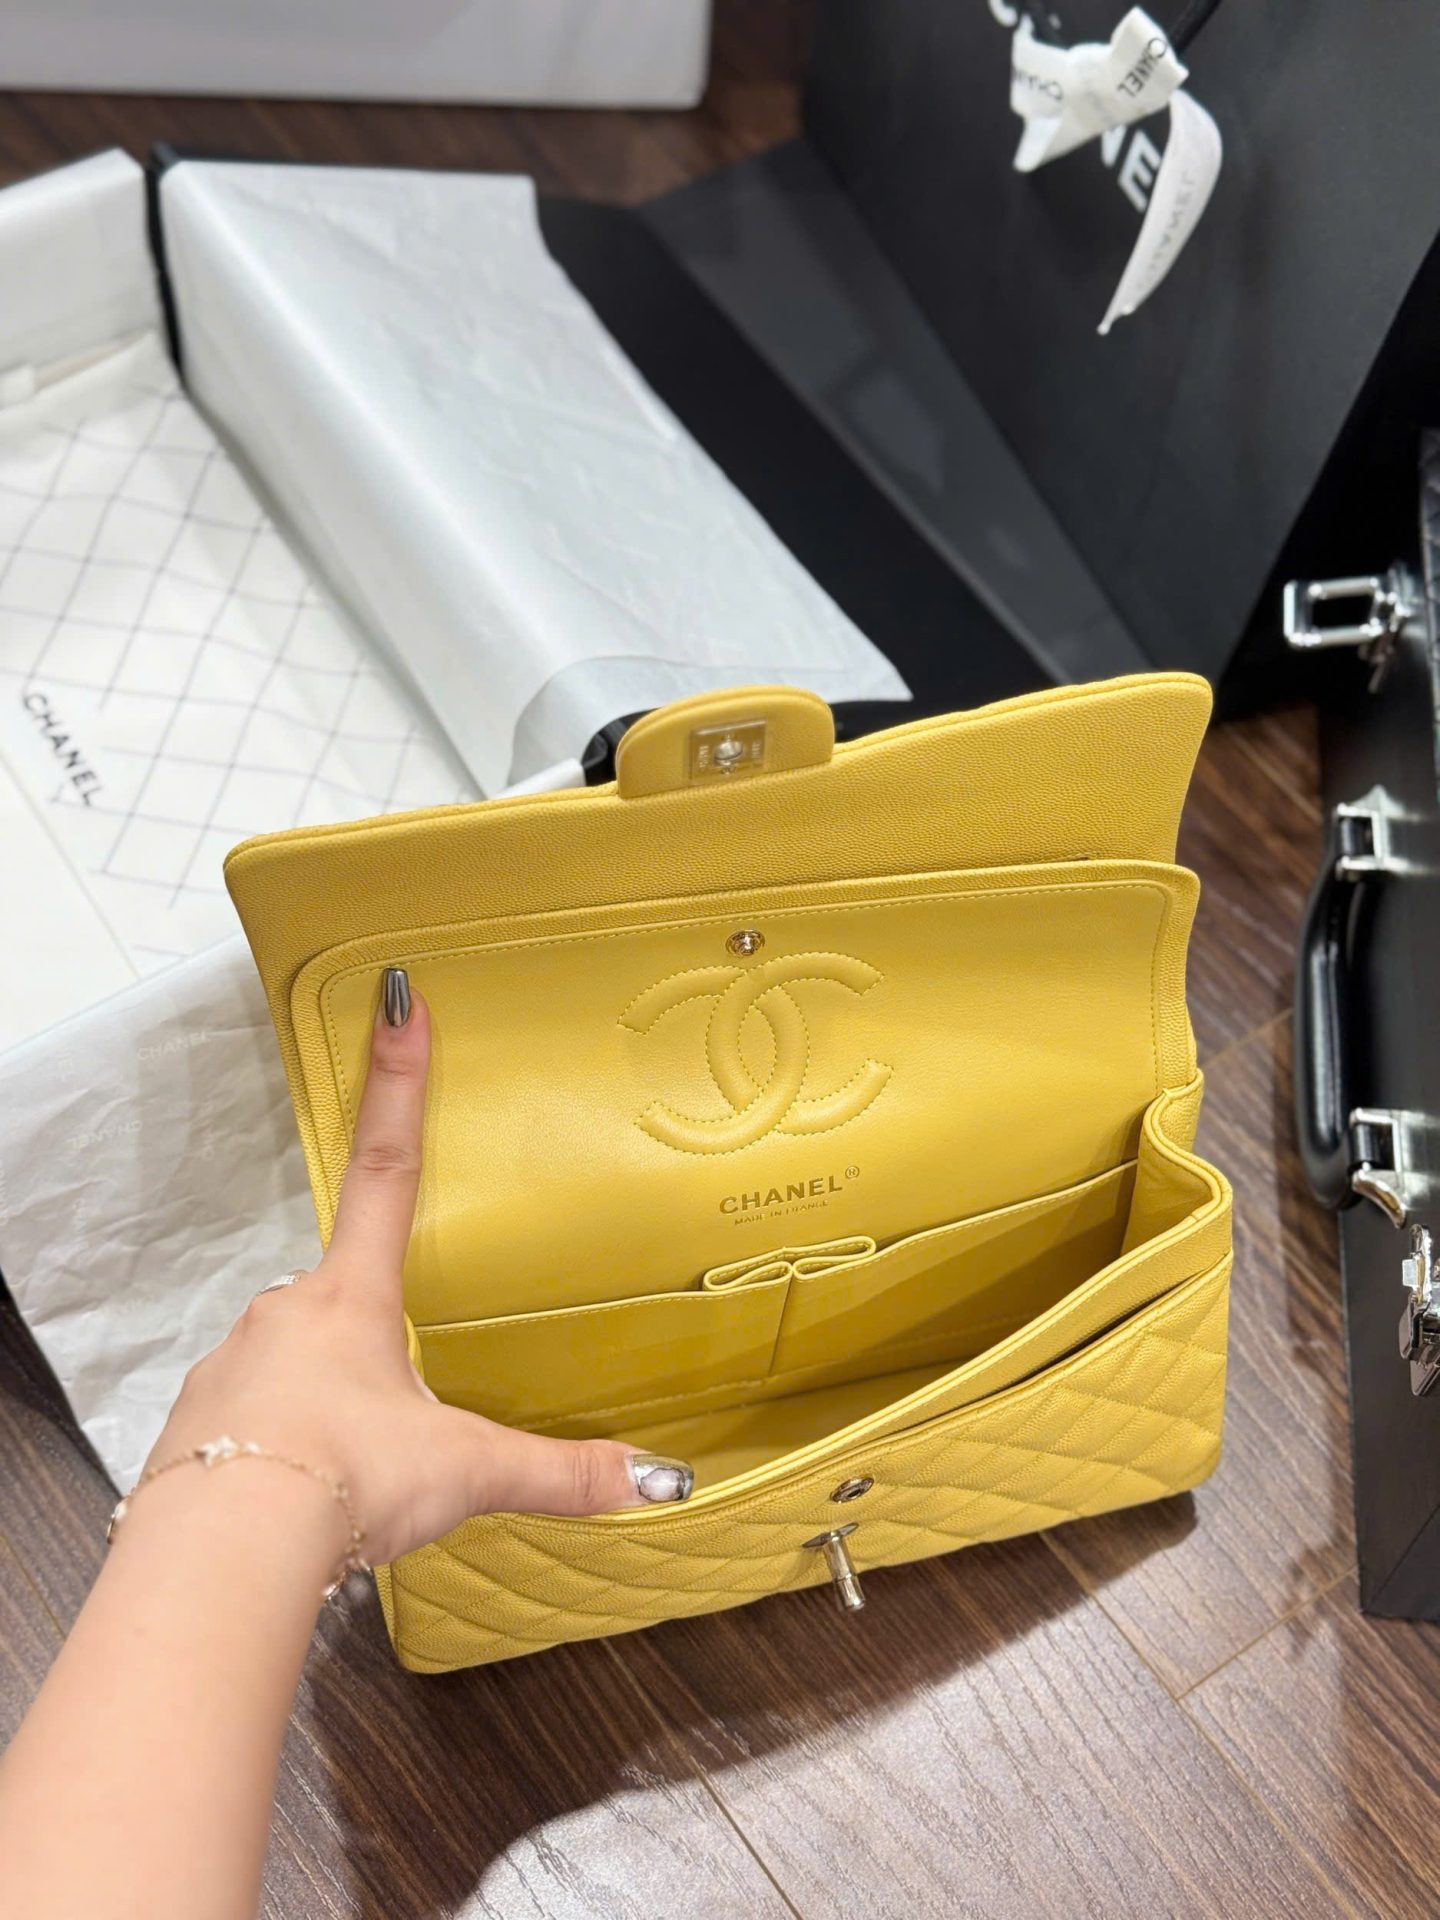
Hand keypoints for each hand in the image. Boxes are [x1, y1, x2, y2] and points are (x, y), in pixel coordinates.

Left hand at [146, 973, 691, 1566]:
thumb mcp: (463, 1472)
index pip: (391, 1166)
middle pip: (341, 1294)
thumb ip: (559, 1472)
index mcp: (353, 1297)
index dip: (400, 1081)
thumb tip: (655, 1478)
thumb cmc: (340, 1482)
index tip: (396, 1000)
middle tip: (395, 1412)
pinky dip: (281, 1446)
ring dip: (325, 1401)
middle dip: (373, 1338)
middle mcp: (285, 1312)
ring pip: (293, 1362)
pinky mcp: (198, 1426)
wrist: (221, 1554)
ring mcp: (234, 1364)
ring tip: (353, 1467)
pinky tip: (304, 1492)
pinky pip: (251, 1419)